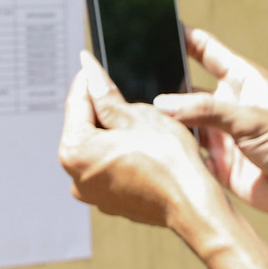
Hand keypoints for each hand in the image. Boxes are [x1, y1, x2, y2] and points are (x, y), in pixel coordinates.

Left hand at [58, 51, 230, 238]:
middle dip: (102, 107)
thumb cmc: (168, 160)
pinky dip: (121, 152)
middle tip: (124, 92)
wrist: (192, 204)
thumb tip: (89, 71)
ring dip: (113, 130)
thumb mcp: (136, 115)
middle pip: (84, 127)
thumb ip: (105, 94)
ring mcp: (93, 192)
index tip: (93, 65)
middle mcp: (76, 176)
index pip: (75, 103)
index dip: (88, 79)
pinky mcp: (111, 201)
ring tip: (139, 121)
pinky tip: (143, 145)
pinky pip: (110, 166)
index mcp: (75, 151)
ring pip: (99, 147)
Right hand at [153, 29, 267, 220]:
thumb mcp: (248, 119)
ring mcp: (221, 133)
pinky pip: (188, 150)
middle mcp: (228, 104)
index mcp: (242, 81)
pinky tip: (153, 143)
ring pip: (183, 119)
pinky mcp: (218, 161)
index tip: (158, 24)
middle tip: (133, 74)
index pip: (207, 50)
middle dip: (164, 80)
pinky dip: (173, 147)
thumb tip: (164, 103)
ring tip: (135, 111)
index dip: (185, 36)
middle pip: (187, 85)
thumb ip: (206, 110)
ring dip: (166, 118)